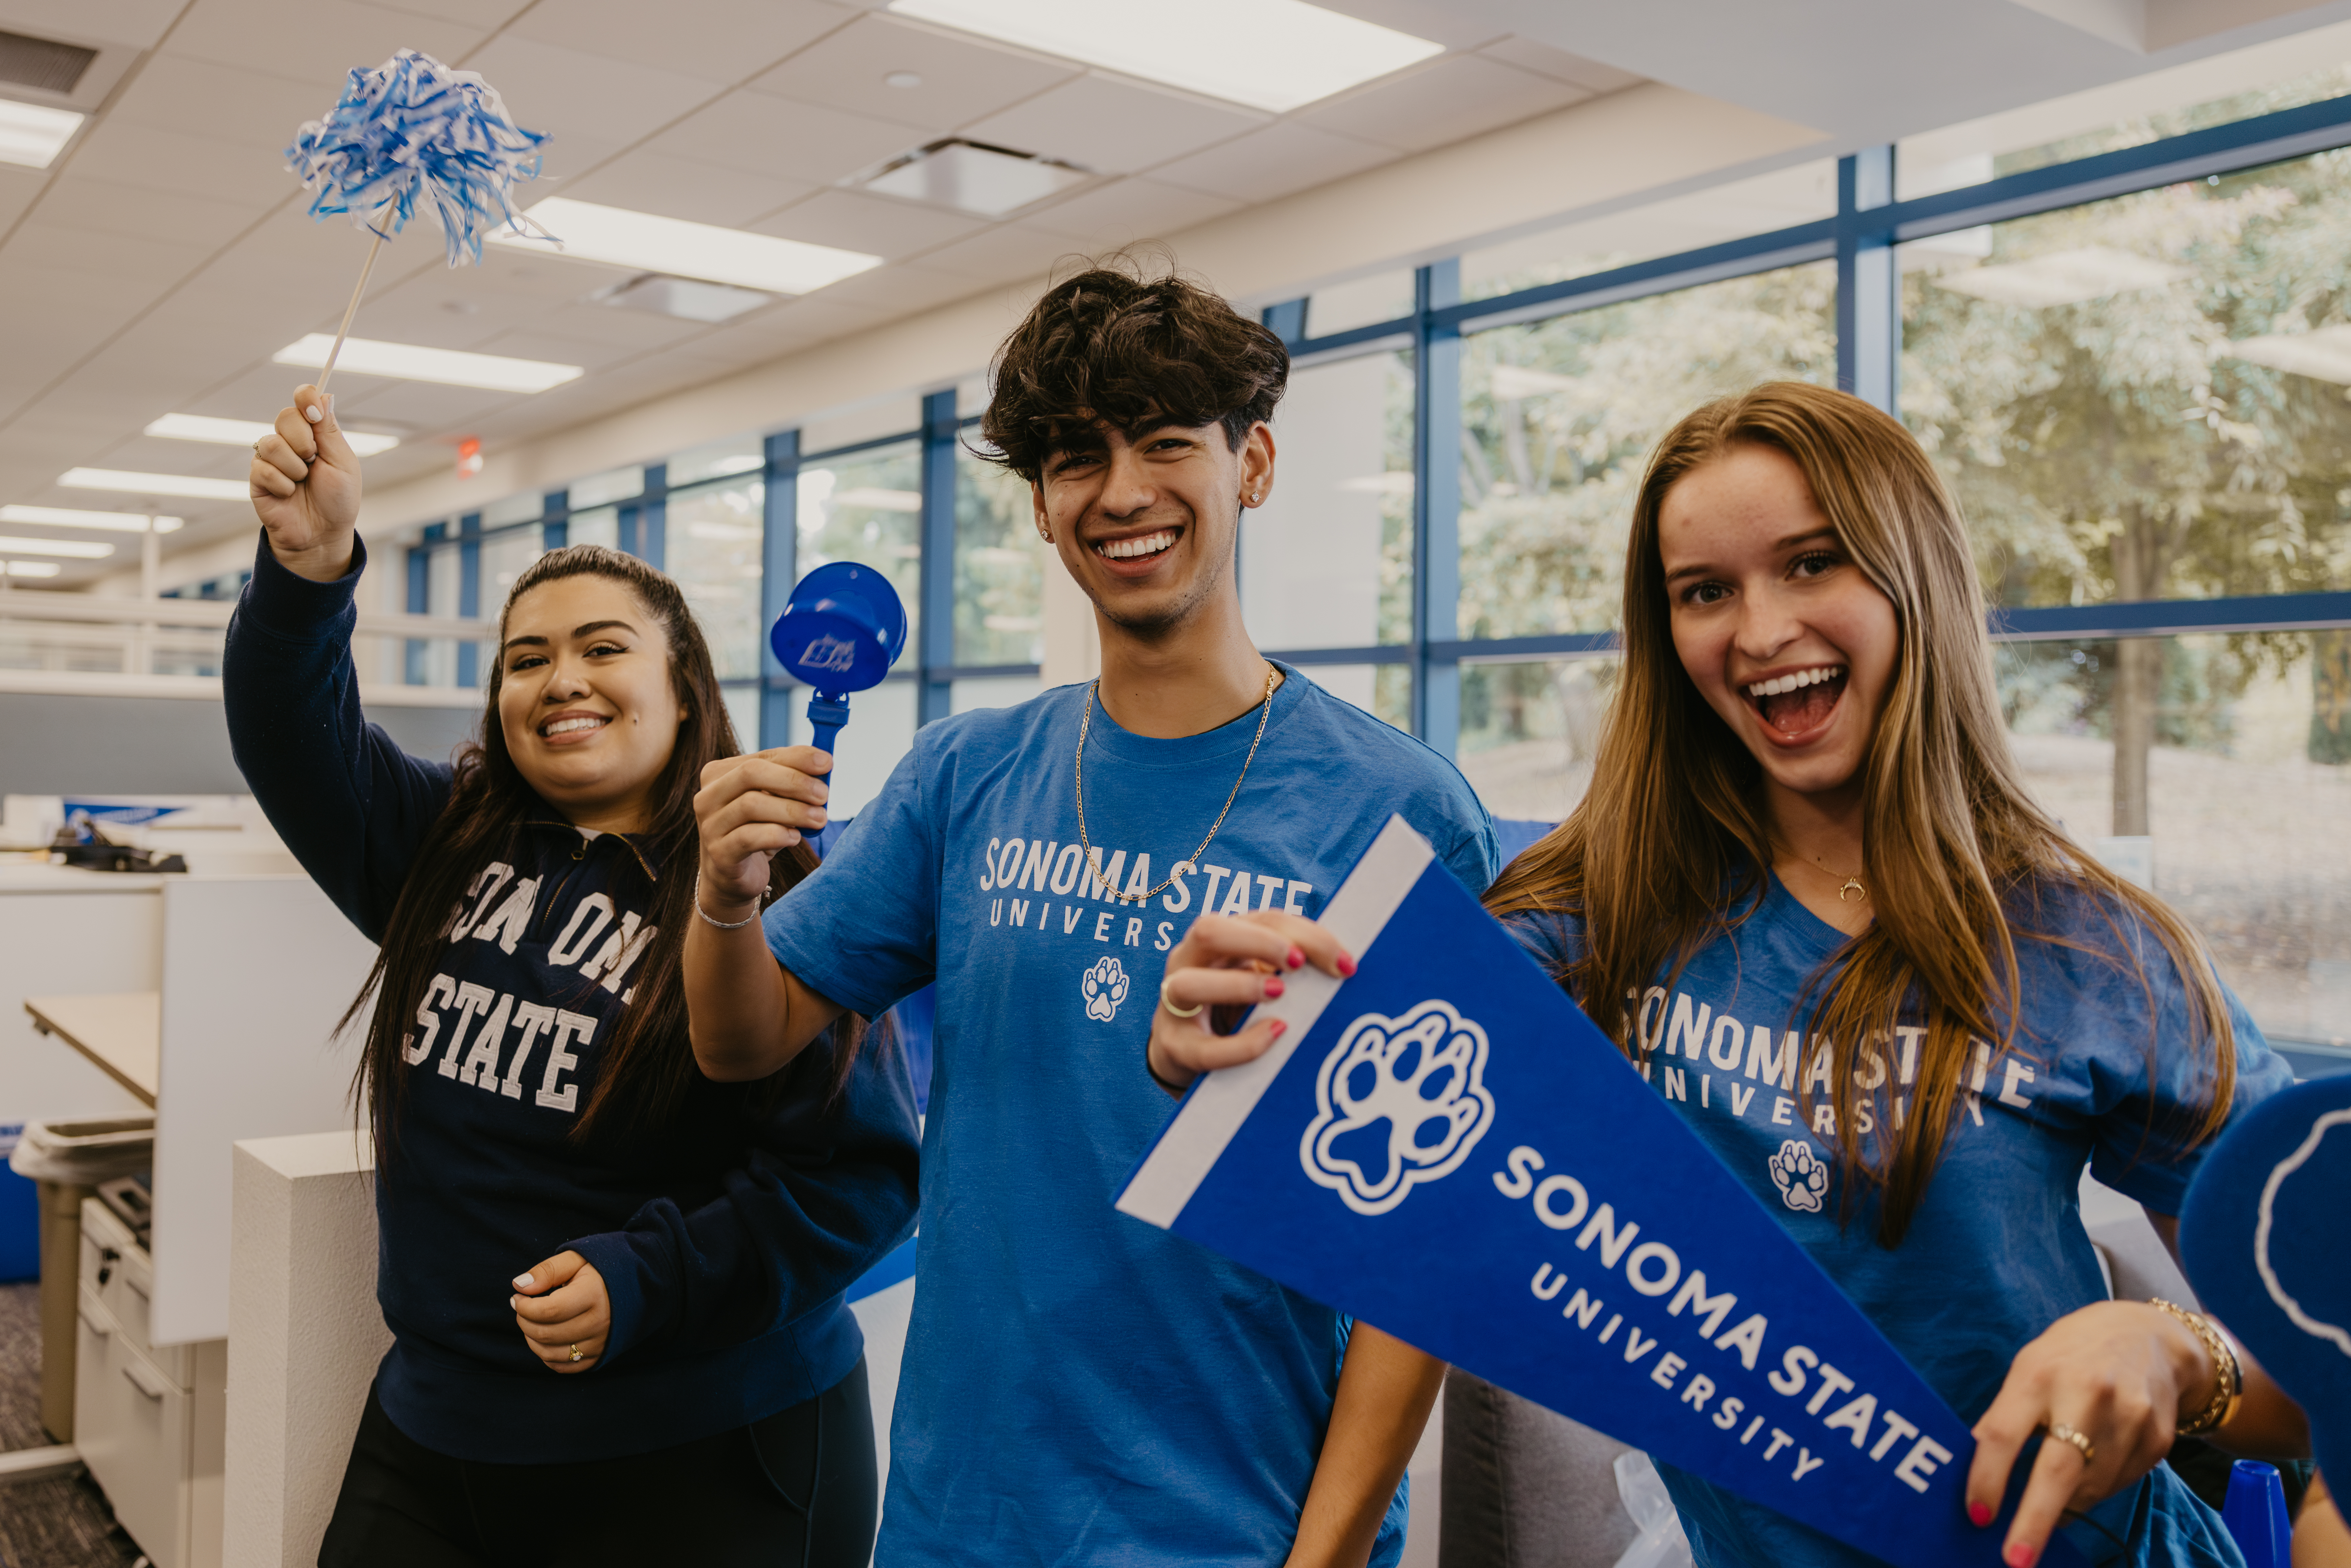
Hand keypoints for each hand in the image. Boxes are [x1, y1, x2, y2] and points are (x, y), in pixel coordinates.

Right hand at [248, 383, 360, 579]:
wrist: (322, 534)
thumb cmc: (338, 500)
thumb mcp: (343, 463)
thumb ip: (329, 430)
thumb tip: (324, 395)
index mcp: (314, 433)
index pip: (303, 399)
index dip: (305, 397)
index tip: (312, 410)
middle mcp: (290, 440)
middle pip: (285, 416)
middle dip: (303, 440)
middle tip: (313, 461)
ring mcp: (271, 457)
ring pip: (272, 443)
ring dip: (294, 467)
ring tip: (302, 482)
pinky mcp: (257, 476)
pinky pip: (263, 468)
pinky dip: (283, 485)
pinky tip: (289, 494)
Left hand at [512, 1251, 609, 1373]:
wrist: (640, 1283)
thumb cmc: (603, 1268)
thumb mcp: (577, 1258)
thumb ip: (547, 1271)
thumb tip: (518, 1286)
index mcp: (593, 1295)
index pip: (548, 1311)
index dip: (524, 1306)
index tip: (518, 1296)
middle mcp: (599, 1323)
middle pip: (546, 1334)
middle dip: (524, 1321)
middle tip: (522, 1307)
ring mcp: (600, 1342)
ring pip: (550, 1353)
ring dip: (531, 1339)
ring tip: (532, 1321)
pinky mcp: (599, 1355)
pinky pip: (563, 1366)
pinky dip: (546, 1355)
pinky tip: (547, 1337)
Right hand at [691, 748, 831, 915]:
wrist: (732, 876)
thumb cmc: (756, 831)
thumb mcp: (772, 801)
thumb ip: (790, 781)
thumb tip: (823, 765)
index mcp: (719, 774)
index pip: (762, 757)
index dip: (797, 758)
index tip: (827, 763)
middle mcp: (707, 796)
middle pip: (751, 773)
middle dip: (794, 781)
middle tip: (823, 794)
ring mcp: (709, 825)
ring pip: (751, 805)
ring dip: (793, 810)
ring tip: (819, 819)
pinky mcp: (718, 854)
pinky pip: (749, 838)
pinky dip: (778, 835)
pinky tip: (795, 838)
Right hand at [1146, 911, 1354, 1093]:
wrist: (1188, 1047)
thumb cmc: (1235, 1004)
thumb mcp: (1260, 975)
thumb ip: (1290, 965)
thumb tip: (1345, 967)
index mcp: (1219, 936)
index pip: (1260, 919)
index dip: (1303, 933)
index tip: (1343, 960)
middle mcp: (1188, 960)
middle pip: (1208, 930)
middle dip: (1258, 943)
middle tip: (1298, 964)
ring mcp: (1173, 1003)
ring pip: (1188, 985)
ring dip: (1239, 986)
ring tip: (1279, 993)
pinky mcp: (1175, 1046)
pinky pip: (1205, 1049)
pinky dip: (1242, 1045)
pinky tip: (1273, 1035)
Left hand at [1965, 1300, 2211, 1566]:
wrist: (2151, 1336)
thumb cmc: (2073, 1355)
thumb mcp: (2028, 1367)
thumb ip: (2004, 1417)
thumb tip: (1975, 1472)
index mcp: (2040, 1373)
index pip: (2005, 1434)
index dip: (1987, 1478)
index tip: (1976, 1515)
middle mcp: (2087, 1394)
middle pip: (2058, 1471)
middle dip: (2034, 1521)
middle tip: (2015, 1559)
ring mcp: (2129, 1418)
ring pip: (2091, 1488)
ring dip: (2065, 1507)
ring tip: (2048, 1505)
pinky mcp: (2157, 1439)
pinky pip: (2119, 1484)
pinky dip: (2096, 1491)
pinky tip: (2089, 1476)